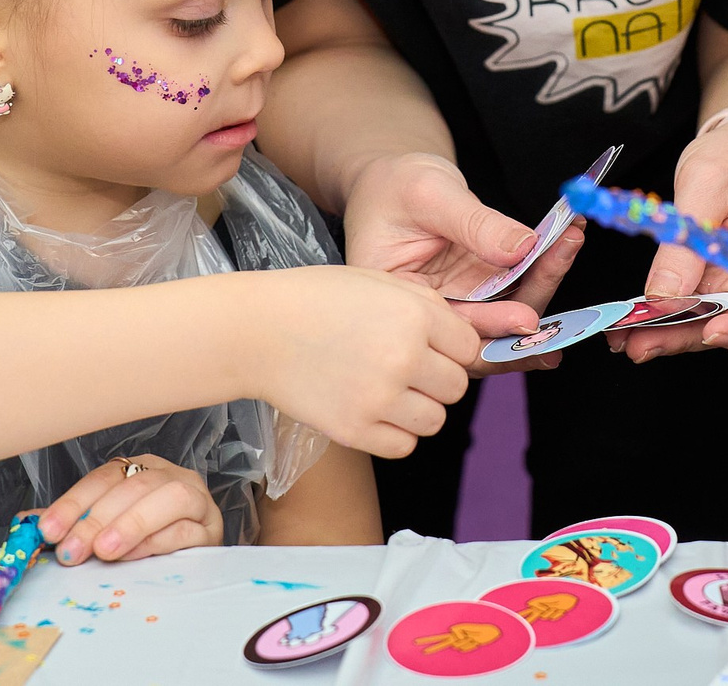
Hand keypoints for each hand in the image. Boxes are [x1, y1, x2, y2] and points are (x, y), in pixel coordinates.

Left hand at [38, 455, 221, 564]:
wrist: (196, 558)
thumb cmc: (148, 539)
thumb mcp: (107, 526)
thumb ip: (74, 521)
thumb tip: (27, 522)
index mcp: (142, 469)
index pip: (105, 476)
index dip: (74, 501)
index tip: (48, 529)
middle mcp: (170, 476)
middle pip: (135, 485)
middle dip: (97, 518)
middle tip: (72, 550)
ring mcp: (196, 500)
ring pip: (169, 497)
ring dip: (132, 523)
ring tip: (104, 551)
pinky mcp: (210, 529)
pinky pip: (188, 529)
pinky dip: (158, 541)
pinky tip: (133, 555)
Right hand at [244, 266, 480, 458]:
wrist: (258, 331)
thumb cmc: (316, 299)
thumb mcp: (377, 281)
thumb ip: (426, 305)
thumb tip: (463, 335)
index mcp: (414, 315)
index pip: (469, 347)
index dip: (452, 347)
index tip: (432, 346)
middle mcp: (403, 357)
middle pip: (456, 387)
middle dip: (438, 379)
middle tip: (408, 369)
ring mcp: (380, 398)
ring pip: (435, 421)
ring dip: (419, 409)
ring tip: (390, 391)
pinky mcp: (355, 430)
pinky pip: (403, 446)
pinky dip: (395, 433)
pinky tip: (375, 411)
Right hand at [340, 150, 581, 371]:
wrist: (393, 180)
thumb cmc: (394, 186)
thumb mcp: (429, 195)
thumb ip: (474, 224)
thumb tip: (523, 249)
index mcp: (402, 305)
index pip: (450, 330)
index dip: (492, 327)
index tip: (529, 317)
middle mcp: (432, 316)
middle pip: (488, 334)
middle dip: (532, 303)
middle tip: (562, 258)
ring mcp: (461, 304)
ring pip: (510, 315)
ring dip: (545, 281)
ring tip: (569, 238)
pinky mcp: (482, 290)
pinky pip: (517, 290)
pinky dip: (544, 268)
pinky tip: (564, 241)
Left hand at [611, 113, 727, 362]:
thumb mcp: (709, 182)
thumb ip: (686, 241)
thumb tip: (663, 296)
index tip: (711, 332)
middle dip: (692, 338)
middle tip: (641, 346)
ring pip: (715, 320)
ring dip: (672, 334)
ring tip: (626, 341)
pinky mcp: (725, 281)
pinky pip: (700, 306)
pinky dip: (668, 317)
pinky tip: (635, 325)